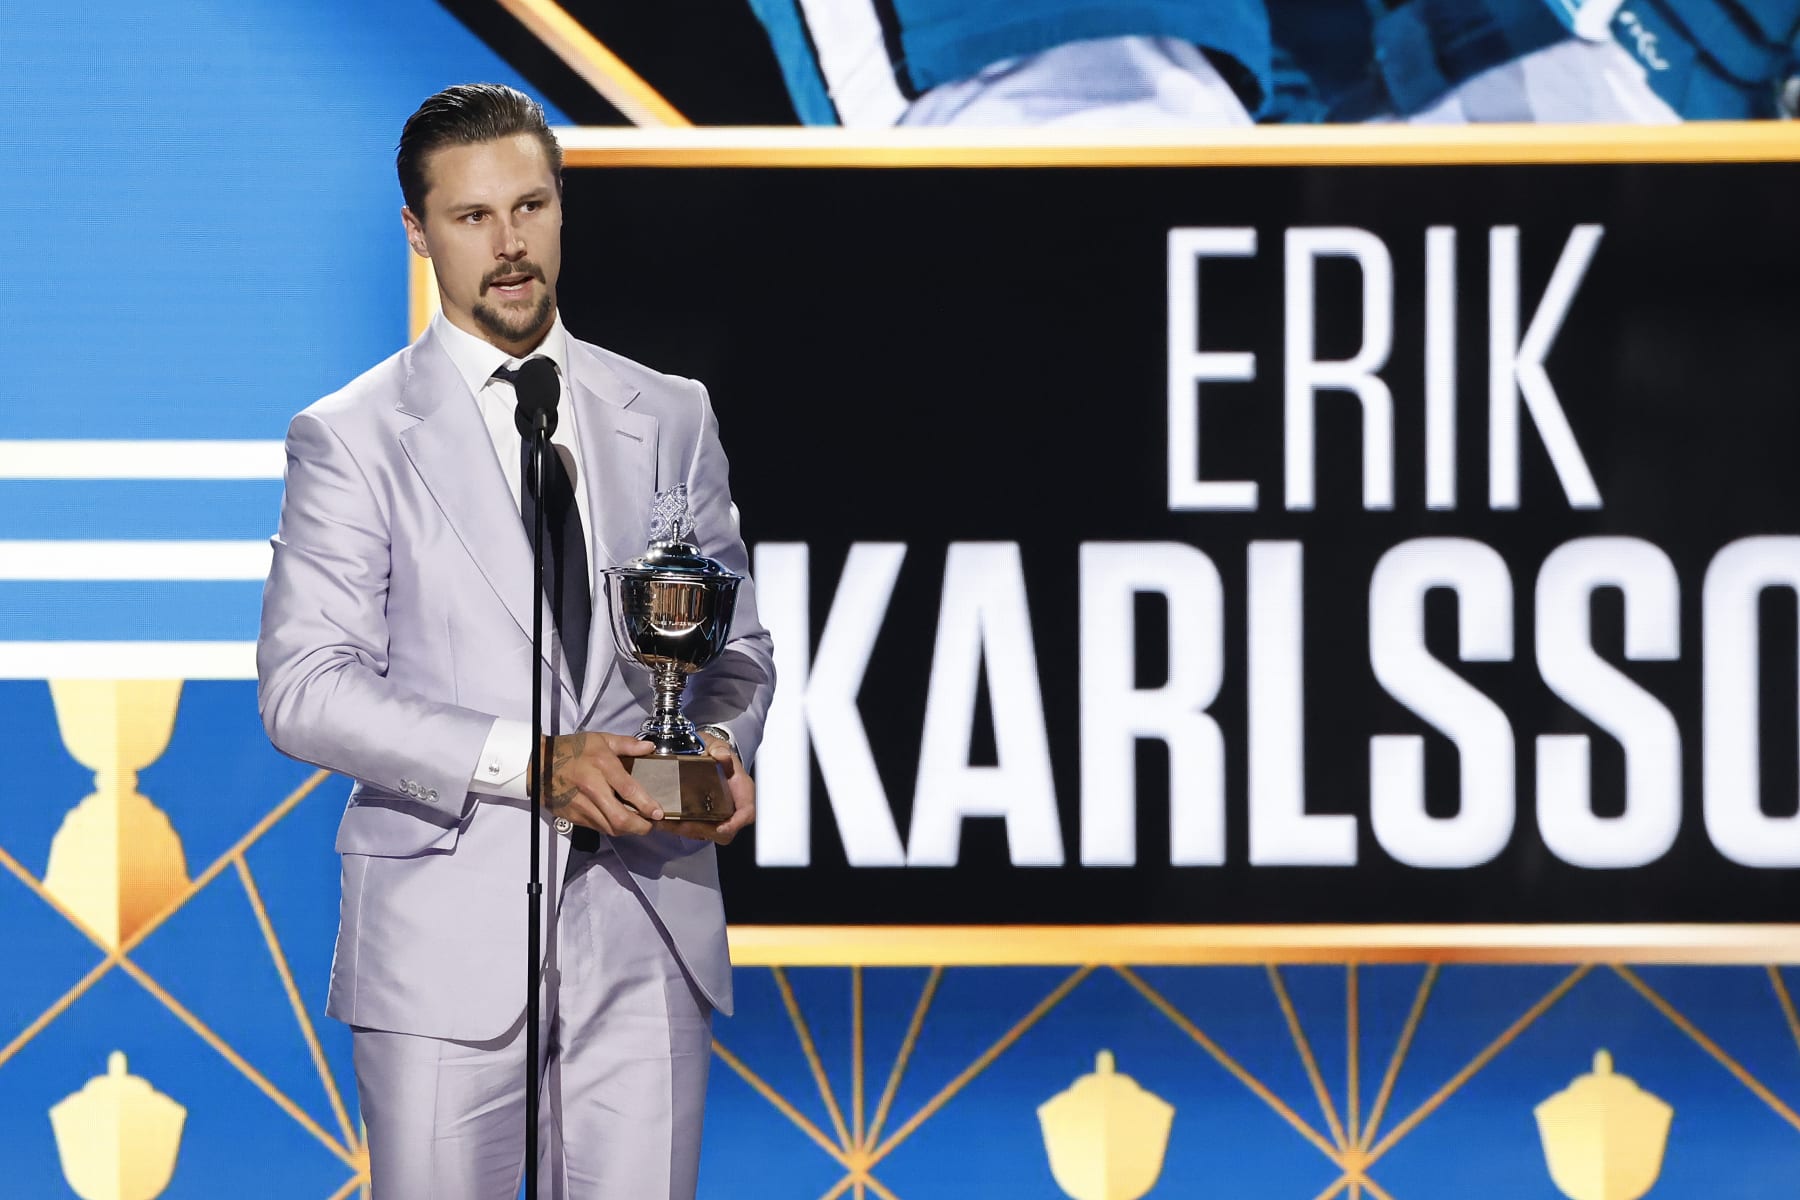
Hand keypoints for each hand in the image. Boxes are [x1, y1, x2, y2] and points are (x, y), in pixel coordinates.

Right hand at [531, 731, 660, 834]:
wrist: (538, 764)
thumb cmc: (570, 750)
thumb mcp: (600, 739)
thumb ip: (627, 744)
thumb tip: (649, 748)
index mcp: (601, 765)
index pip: (628, 790)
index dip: (647, 805)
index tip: (658, 812)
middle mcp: (592, 788)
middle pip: (620, 818)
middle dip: (640, 827)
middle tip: (651, 825)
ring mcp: (581, 805)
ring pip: (610, 828)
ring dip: (627, 830)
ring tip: (638, 825)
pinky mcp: (573, 816)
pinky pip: (597, 828)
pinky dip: (611, 828)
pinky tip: (618, 822)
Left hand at [662, 732, 756, 845]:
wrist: (707, 755)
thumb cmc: (716, 753)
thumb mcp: (718, 745)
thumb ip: (719, 748)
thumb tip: (721, 754)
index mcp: (742, 791)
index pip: (746, 813)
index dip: (735, 823)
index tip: (721, 828)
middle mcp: (732, 807)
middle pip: (724, 830)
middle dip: (702, 830)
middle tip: (683, 825)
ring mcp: (718, 816)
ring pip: (706, 832)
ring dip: (685, 830)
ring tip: (666, 823)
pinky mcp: (704, 819)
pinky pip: (694, 829)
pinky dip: (678, 827)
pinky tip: (663, 821)